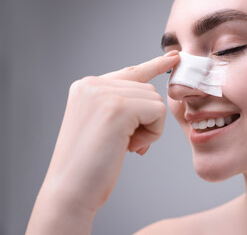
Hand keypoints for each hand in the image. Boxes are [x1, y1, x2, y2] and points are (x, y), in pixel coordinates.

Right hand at [26, 51, 179, 233]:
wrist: (71, 191)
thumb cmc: (89, 165)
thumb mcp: (102, 126)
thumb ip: (121, 106)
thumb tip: (151, 97)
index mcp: (87, 87)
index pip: (130, 72)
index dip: (154, 65)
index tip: (174, 57)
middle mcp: (93, 84)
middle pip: (148, 90)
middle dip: (146, 120)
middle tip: (125, 144)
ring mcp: (103, 94)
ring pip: (155, 101)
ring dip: (149, 128)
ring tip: (125, 147)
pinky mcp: (118, 108)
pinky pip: (158, 112)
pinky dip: (153, 133)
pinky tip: (133, 148)